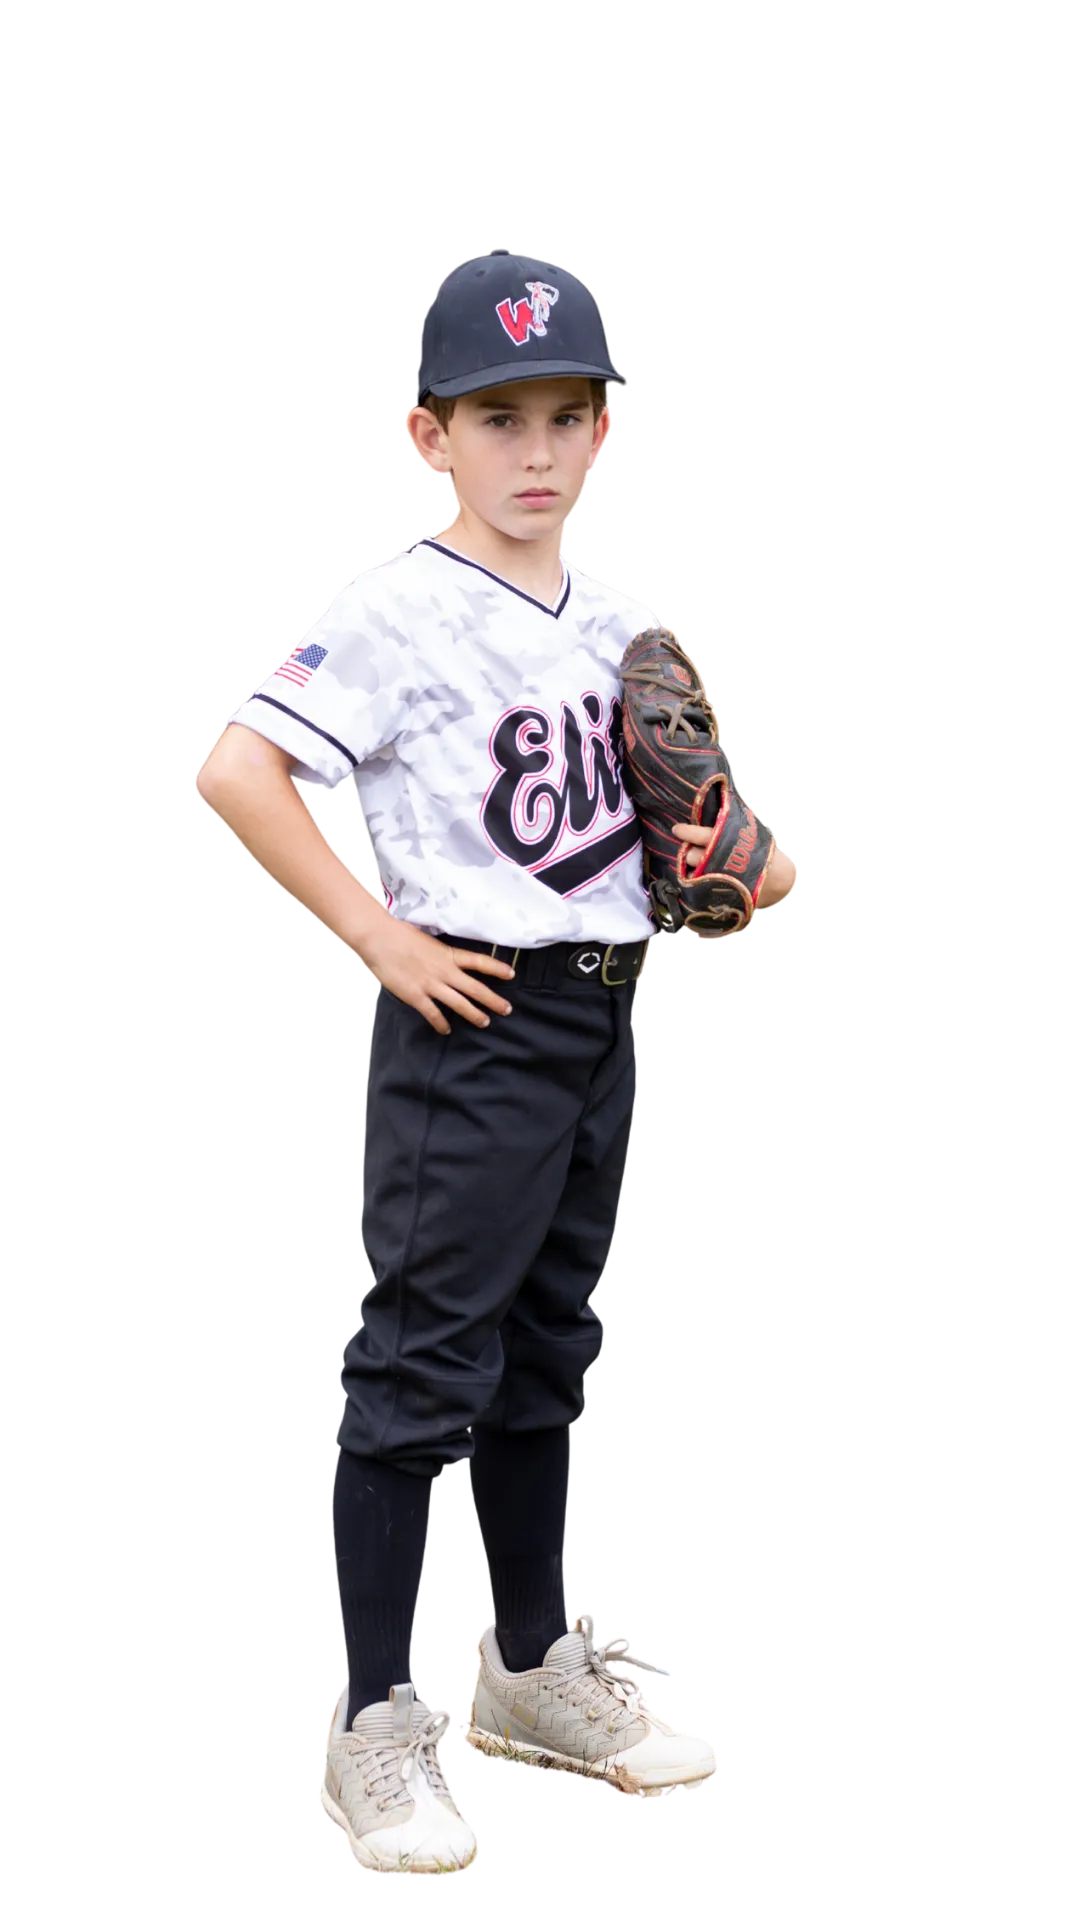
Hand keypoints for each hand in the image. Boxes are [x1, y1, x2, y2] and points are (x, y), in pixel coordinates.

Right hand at [360, 918, 516, 1035]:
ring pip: (459, 1003)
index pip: (479, 961)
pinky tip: (446, 1029)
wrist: (379, 938)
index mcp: (448, 954)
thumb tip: (447, 959)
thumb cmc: (400, 934)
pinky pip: (432, 1013)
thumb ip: (440, 953)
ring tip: (485, 1022)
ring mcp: (430, 984)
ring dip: (474, 1014)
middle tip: (507, 1009)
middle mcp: (444, 970)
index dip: (497, 968)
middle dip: (493, 1000)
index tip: (511, 974)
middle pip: (475, 988)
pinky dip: (441, 1023)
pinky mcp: (415, 996)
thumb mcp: (428, 940)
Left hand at [673, 822, 794, 907]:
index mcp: (728, 842)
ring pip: (693, 872)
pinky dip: (697, 880)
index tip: (677, 829)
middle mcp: (721, 861)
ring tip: (699, 863)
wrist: (776, 880)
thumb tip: (714, 807)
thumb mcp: (750, 832)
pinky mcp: (718, 893)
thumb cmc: (761, 852)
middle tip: (691, 847)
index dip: (688, 832)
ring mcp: (718, 879)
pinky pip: (698, 886)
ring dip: (693, 867)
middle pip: (693, 856)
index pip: (702, 835)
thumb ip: (731, 824)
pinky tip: (702, 876)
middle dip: (690, 851)